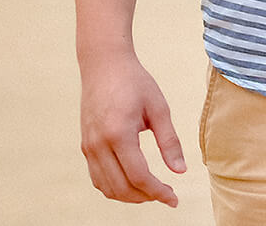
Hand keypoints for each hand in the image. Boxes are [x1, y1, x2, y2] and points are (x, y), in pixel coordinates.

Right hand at [79, 50, 185, 205]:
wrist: (104, 65)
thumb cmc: (135, 83)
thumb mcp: (159, 108)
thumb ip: (169, 141)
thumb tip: (180, 171)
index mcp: (119, 134)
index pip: (139, 177)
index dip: (158, 192)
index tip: (174, 199)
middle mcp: (98, 145)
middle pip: (121, 188)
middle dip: (146, 198)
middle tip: (166, 195)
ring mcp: (88, 147)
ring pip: (106, 187)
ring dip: (129, 196)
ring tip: (152, 191)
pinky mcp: (85, 146)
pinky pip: (97, 177)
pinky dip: (114, 187)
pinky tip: (132, 182)